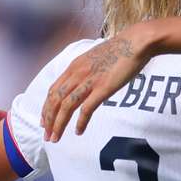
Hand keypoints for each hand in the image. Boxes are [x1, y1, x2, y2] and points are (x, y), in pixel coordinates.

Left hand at [41, 25, 150, 140]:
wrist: (136, 42)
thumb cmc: (121, 49)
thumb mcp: (95, 56)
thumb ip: (87, 69)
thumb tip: (85, 80)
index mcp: (74, 66)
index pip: (53, 90)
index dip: (46, 107)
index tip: (44, 120)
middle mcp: (77, 74)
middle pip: (55, 100)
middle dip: (48, 120)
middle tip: (47, 135)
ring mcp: (90, 81)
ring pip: (66, 106)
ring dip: (58, 124)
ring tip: (56, 138)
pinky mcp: (103, 88)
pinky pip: (86, 108)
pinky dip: (80, 122)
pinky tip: (78, 131)